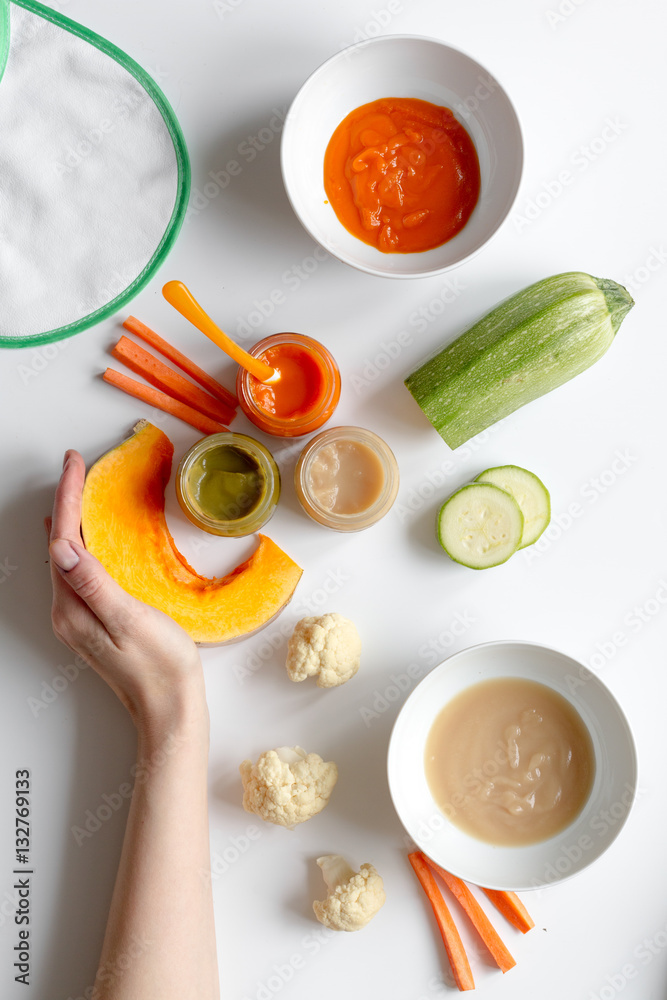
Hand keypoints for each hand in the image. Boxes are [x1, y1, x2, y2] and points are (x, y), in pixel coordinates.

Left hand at [47, 450, 205, 730]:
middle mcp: (67, 611)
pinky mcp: (93, 621)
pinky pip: (79, 571)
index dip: (68, 496)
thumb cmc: (159, 665)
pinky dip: (83, 543)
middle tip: (77, 466)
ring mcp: (78, 618)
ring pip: (67, 556)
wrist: (170, 707)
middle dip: (66, 501)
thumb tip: (62, 546)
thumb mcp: (129, 618)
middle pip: (59, 543)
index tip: (75, 463)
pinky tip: (89, 537)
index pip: (63, 538)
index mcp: (72, 607)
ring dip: (72, 520)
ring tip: (80, 489)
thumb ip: (94, 582)